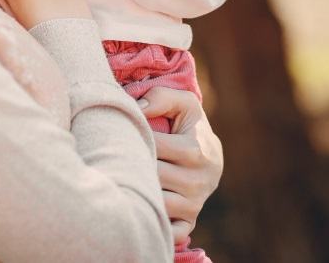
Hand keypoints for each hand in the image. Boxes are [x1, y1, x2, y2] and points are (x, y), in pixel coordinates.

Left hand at [138, 86, 223, 246]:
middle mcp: (199, 181)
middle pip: (152, 176)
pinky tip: (144, 208)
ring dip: (140, 189)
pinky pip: (172, 231)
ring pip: (156, 202)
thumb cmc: (189, 125)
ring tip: (128, 175)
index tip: (126, 132)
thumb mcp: (183, 103)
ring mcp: (195, 203)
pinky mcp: (190, 220)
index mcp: (197, 151)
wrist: (211, 154)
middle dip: (134, 164)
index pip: (154, 147)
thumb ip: (161, 97)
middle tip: (118, 156)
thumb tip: (138, 108)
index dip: (136, 137)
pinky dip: (157, 223)